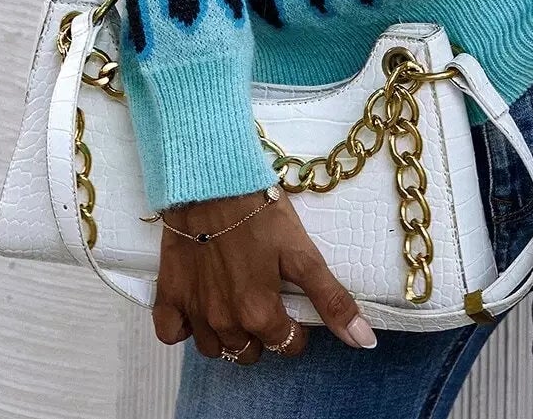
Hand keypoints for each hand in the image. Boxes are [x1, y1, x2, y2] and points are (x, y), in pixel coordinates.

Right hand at [151, 184, 378, 362]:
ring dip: (228, 334)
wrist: (212, 181)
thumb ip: (331, 300)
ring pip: (215, 349)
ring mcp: (194, 312)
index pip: (287, 345)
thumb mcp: (303, 253)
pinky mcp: (168, 296)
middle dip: (262, 334)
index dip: (295, 328)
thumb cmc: (259, 211)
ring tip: (236, 301)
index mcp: (260, 313)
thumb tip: (364, 341)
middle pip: (250, 352)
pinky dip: (184, 328)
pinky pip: (171, 334)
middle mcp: (225, 322)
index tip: (292, 304)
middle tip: (265, 298)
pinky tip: (199, 307)